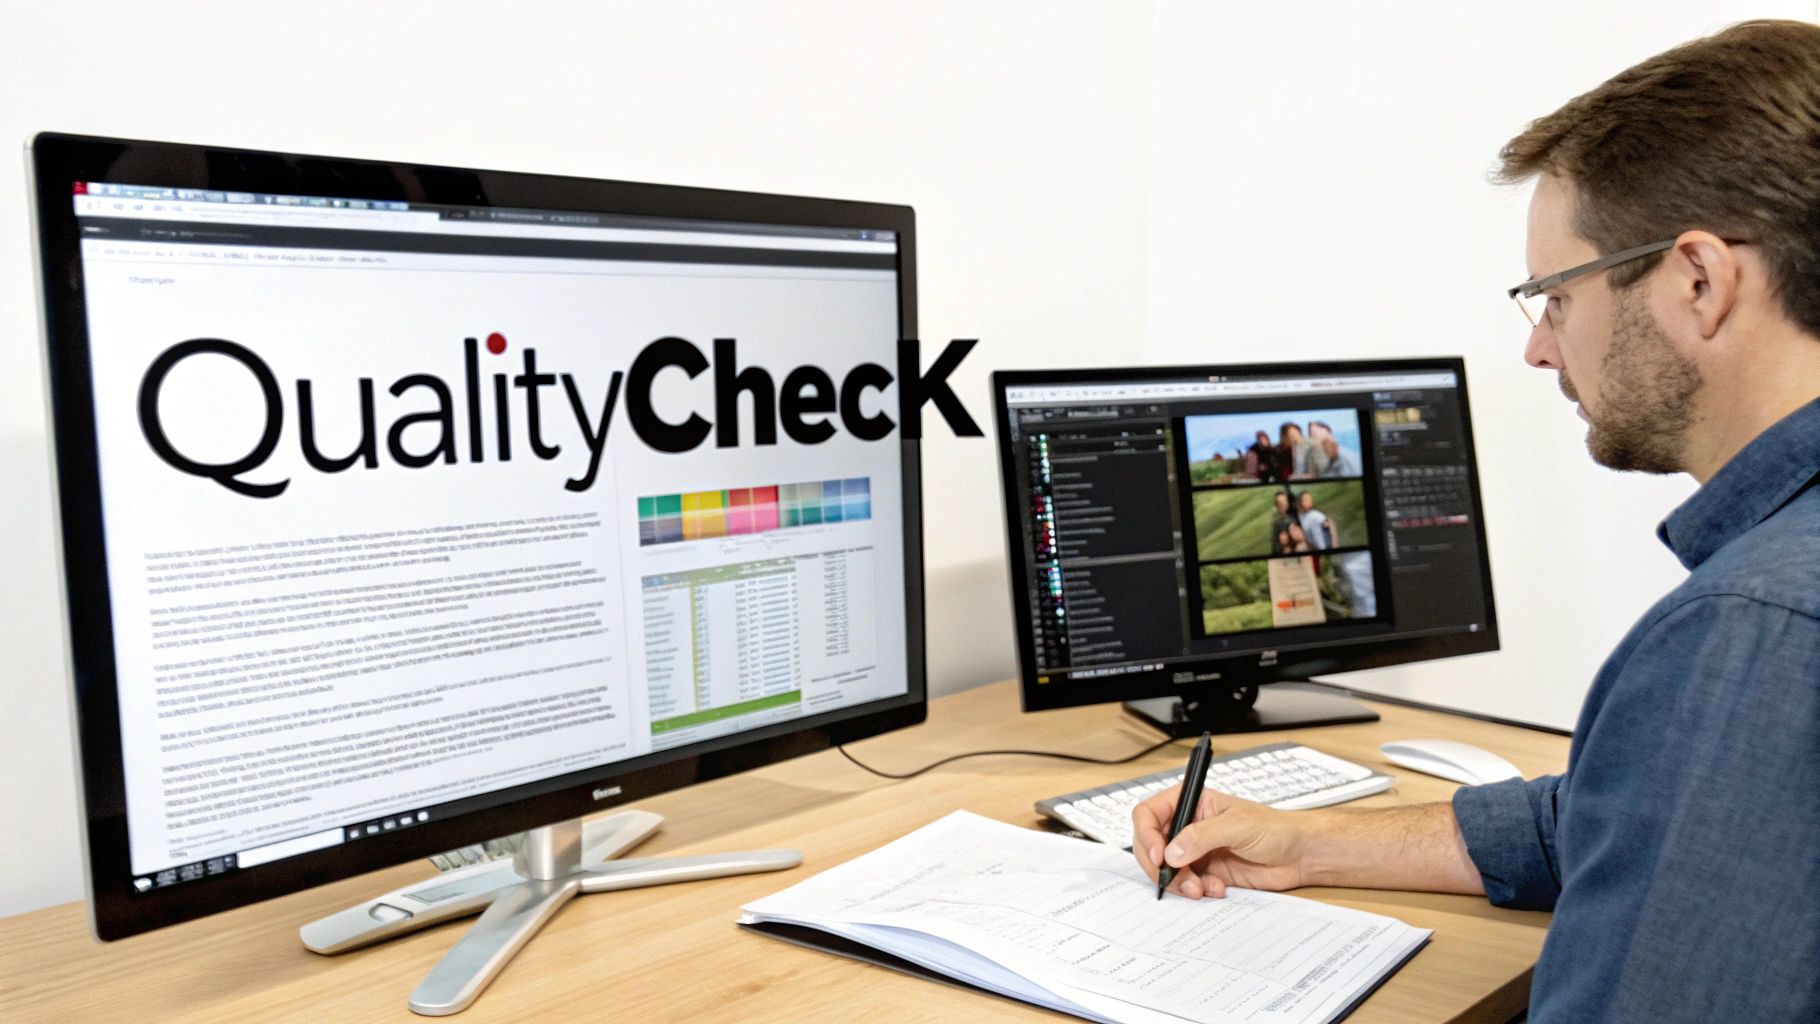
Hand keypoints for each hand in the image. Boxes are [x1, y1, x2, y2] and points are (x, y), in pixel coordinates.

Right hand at [1132, 785, 1313, 898]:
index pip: (1149, 814)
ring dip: (1179, 883)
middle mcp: (1187, 825)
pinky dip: (1195, 890)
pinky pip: (1184, 884)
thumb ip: (1201, 837)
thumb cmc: (1275, 829)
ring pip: (1165, 869)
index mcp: (1191, 802)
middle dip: (1161, 866)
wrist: (1299, 856)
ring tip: (1200, 889)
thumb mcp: (1237, 826)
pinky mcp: (1204, 872)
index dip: (1147, 835)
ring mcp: (1194, 850)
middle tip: (1178, 880)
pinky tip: (1217, 888)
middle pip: (1151, 845)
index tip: (1160, 856)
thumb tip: (1171, 853)